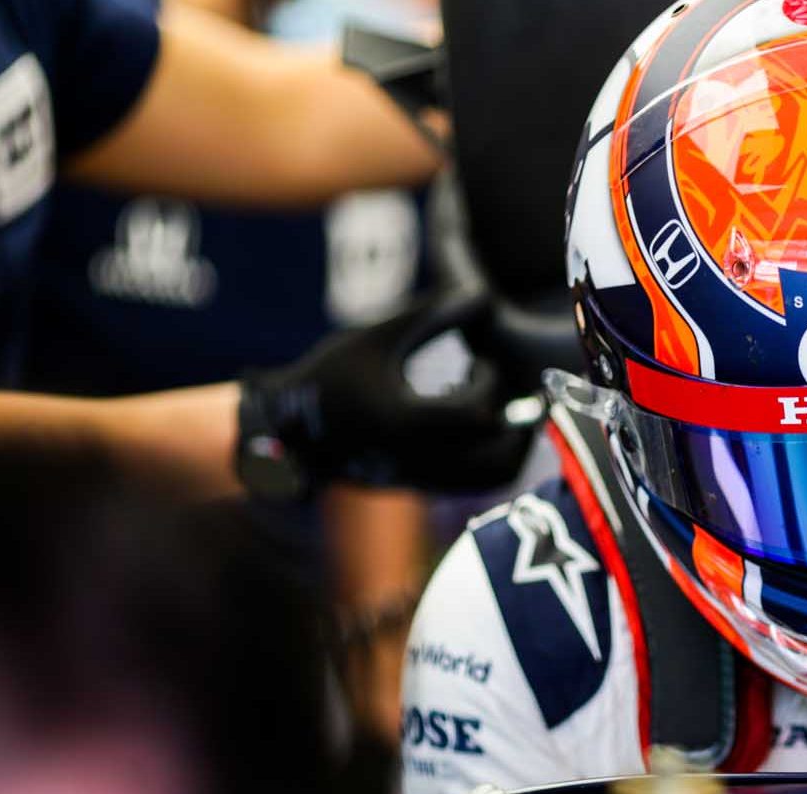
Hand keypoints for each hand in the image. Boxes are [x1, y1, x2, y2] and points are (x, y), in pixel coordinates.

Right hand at [237, 290, 534, 496]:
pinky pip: (476, 484)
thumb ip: (430, 315)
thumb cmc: (328, 378)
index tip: (477, 361)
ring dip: (512, 445)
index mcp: (406, 423)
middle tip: (520, 395)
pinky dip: (492, 457)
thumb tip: (482, 292)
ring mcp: (422, 480)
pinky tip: (473, 423)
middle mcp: (419, 459)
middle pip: (502, 458)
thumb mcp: (375, 338)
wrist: (286, 432)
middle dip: (520, 424)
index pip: (477, 413)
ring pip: (494, 479)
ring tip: (502, 409)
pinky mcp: (421, 488)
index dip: (488, 381)